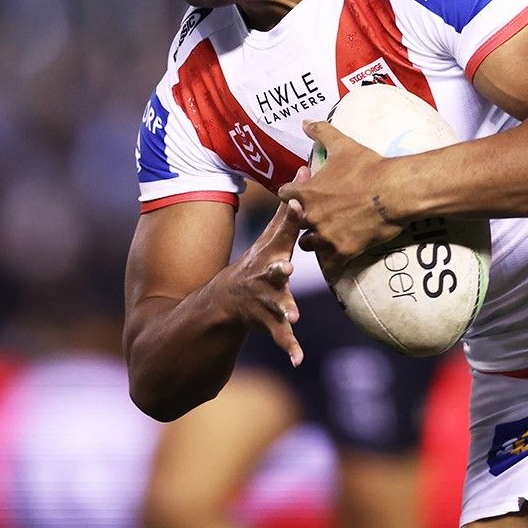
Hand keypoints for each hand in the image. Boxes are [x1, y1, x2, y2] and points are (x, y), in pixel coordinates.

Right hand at [221, 199, 304, 365]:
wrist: (222, 303)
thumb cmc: (258, 264)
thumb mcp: (271, 239)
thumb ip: (290, 211)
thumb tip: (305, 168)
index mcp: (269, 254)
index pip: (281, 233)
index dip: (290, 218)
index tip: (299, 204)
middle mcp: (263, 276)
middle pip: (271, 271)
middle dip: (278, 269)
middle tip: (287, 268)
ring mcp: (262, 300)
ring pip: (273, 304)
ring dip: (283, 308)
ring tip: (294, 315)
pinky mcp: (266, 322)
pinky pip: (279, 336)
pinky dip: (289, 347)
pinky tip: (299, 359)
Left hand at [278, 122, 403, 277]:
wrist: (396, 190)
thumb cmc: (369, 167)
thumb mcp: (343, 145)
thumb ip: (321, 132)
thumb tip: (305, 121)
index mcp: (307, 192)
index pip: (284, 196)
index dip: (291, 195)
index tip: (300, 195)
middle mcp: (311, 215)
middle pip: (295, 224)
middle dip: (304, 220)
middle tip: (318, 217)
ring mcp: (326, 235)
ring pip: (309, 245)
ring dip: (317, 241)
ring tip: (328, 238)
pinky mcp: (343, 251)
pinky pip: (331, 266)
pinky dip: (333, 266)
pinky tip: (338, 264)